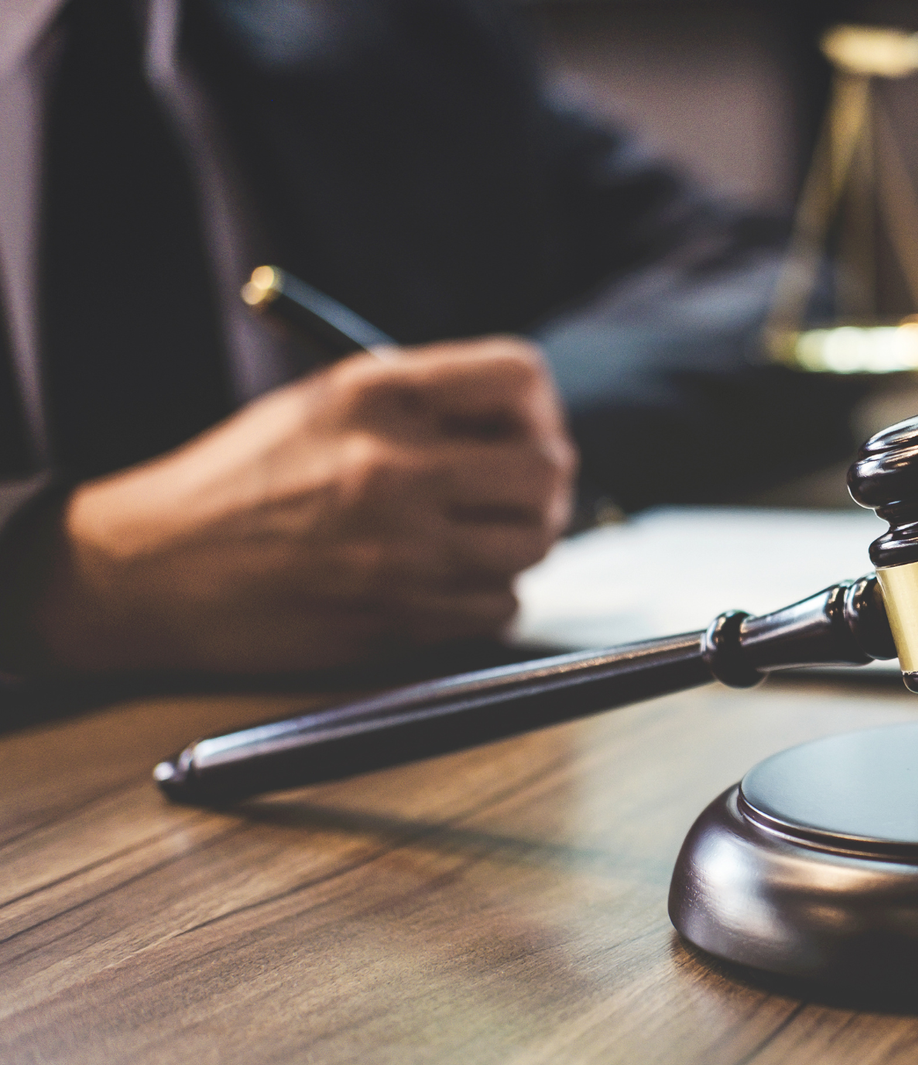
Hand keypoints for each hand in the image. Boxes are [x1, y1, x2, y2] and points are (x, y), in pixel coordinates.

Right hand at [30, 337, 576, 673]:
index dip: (535, 406)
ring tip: (476, 537)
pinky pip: (499, 604)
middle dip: (542, 481)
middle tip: (515, 493)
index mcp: (377, 393)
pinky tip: (446, 581)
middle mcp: (395, 464)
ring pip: (534, 542)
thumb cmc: (241, 481)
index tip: (522, 428)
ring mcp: (400, 545)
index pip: (520, 376)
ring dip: (518, 541)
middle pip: (546, 467)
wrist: (151, 568)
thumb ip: (422, 404)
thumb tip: (521, 422)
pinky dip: (488, 596)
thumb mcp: (324, 405)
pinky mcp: (397, 614)